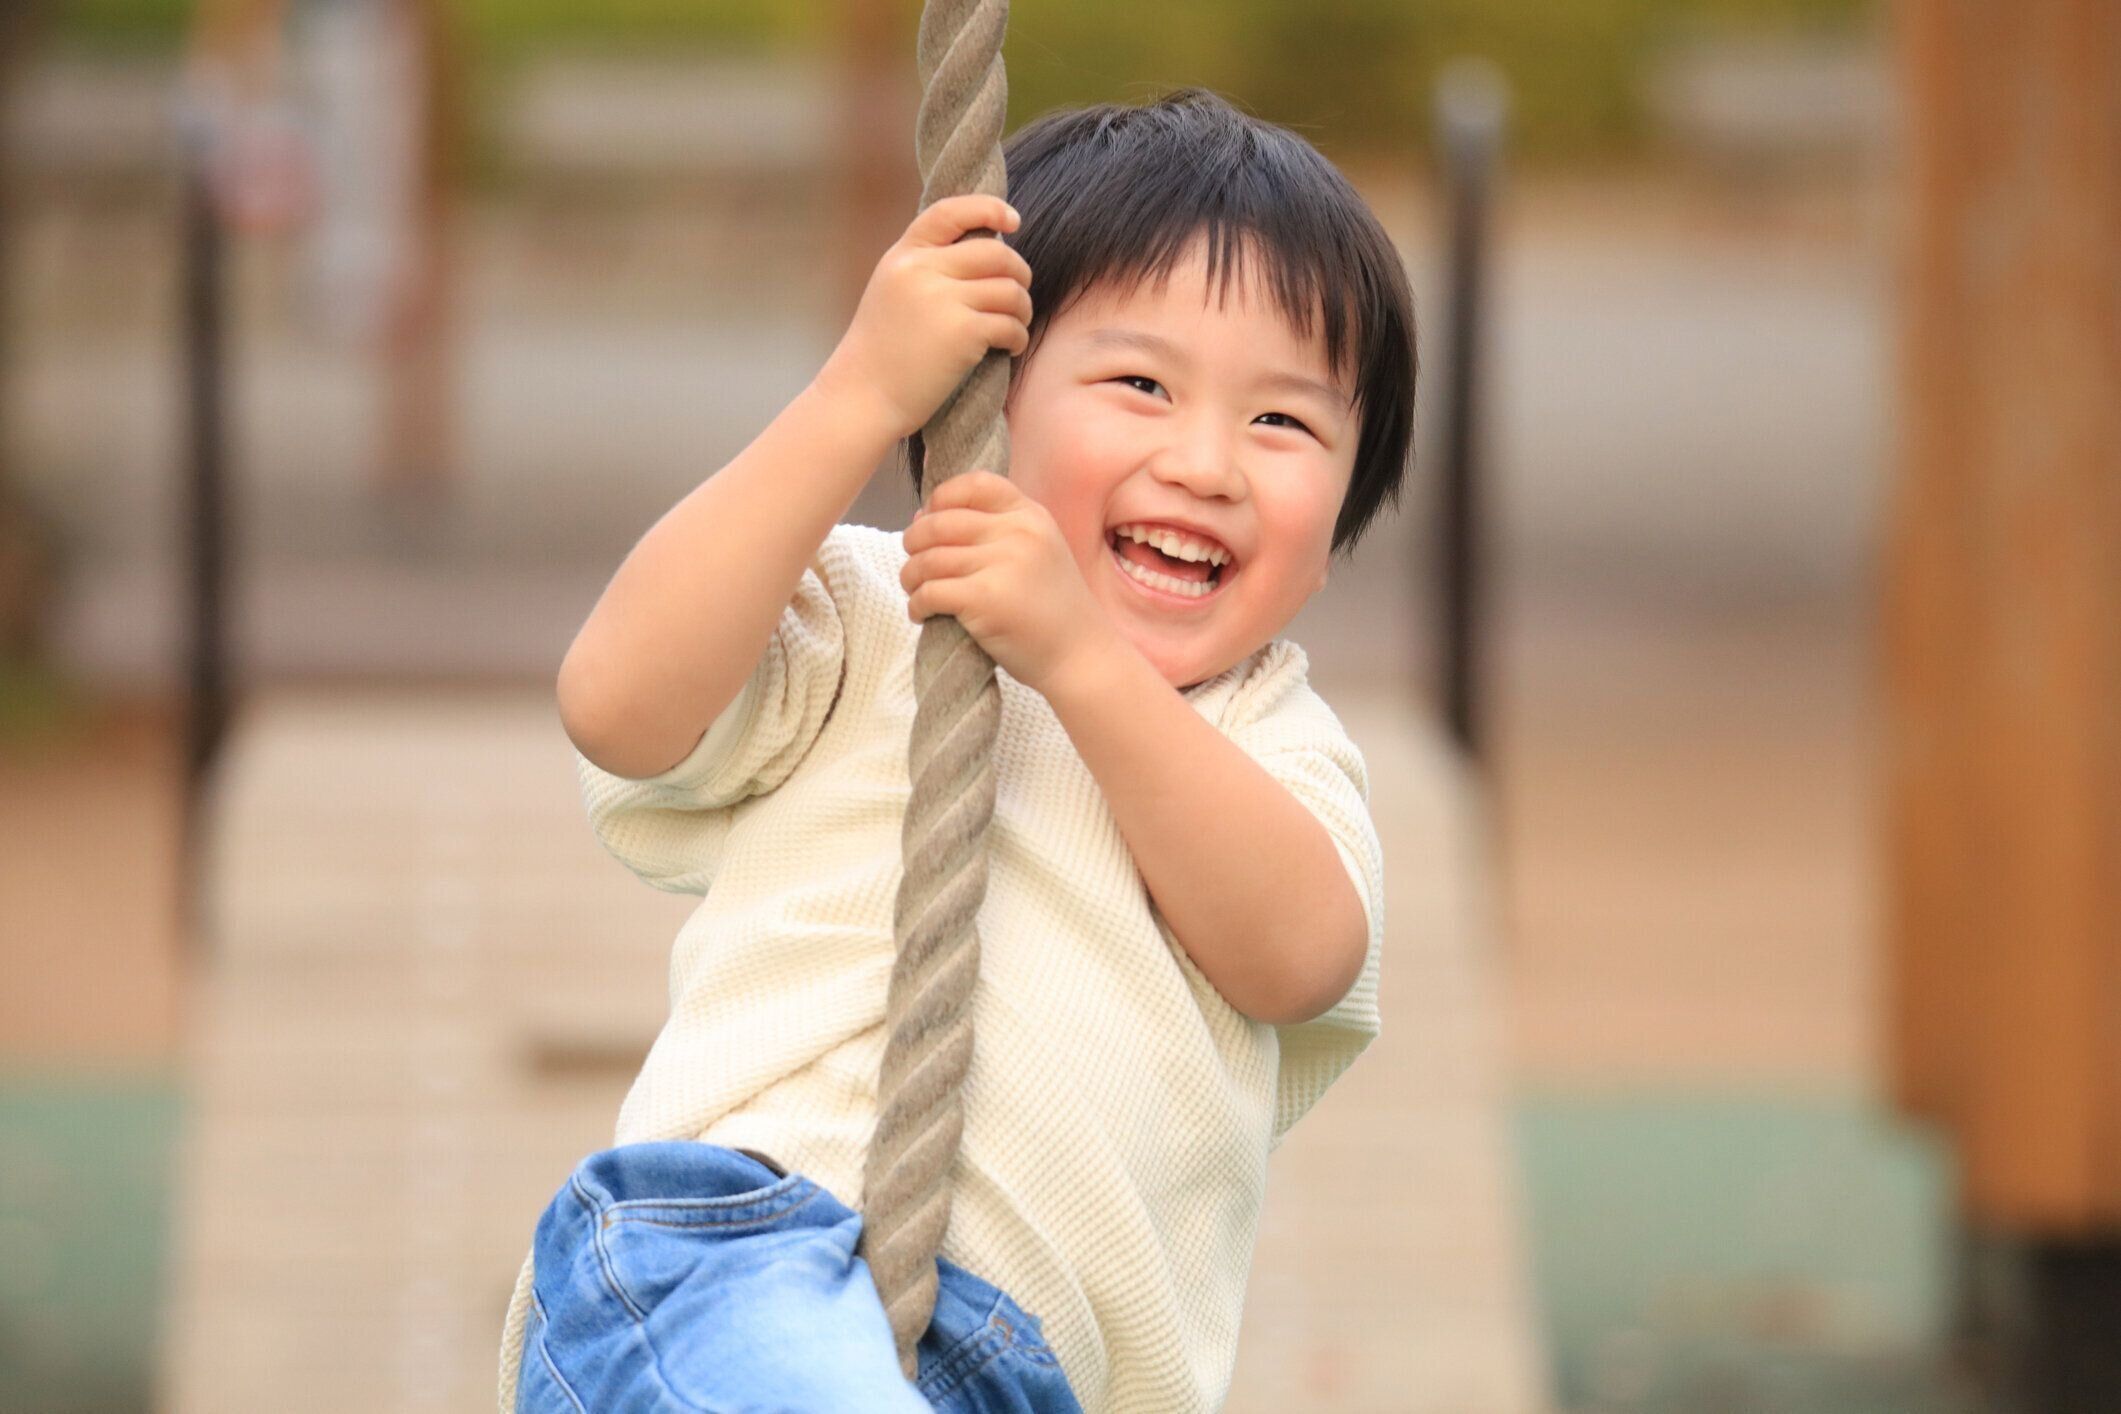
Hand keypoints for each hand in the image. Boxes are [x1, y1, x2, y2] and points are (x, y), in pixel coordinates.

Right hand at [815, 195, 1033, 440]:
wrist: (863, 397)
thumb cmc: (882, 352)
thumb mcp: (893, 291)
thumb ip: (928, 266)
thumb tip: (988, 248)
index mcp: (904, 256)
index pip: (951, 212)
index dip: (988, 208)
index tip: (1012, 221)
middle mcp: (922, 270)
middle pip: (995, 253)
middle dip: (1019, 273)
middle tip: (1018, 295)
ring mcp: (942, 300)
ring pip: (1010, 289)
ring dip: (1022, 309)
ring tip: (1014, 325)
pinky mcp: (962, 333)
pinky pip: (1010, 324)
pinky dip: (1017, 337)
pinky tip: (1008, 347)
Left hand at [901, 471, 1116, 696]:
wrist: (1080, 655)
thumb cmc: (1052, 608)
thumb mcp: (1038, 550)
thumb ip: (993, 529)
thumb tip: (922, 518)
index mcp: (1031, 515)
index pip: (975, 484)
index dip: (941, 498)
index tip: (930, 522)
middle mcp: (1018, 532)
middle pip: (939, 522)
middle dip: (914, 542)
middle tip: (915, 565)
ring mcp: (1002, 564)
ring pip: (927, 559)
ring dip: (910, 577)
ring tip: (914, 591)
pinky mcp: (985, 598)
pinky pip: (929, 592)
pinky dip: (916, 605)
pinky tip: (922, 614)